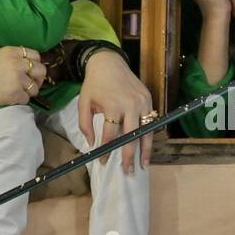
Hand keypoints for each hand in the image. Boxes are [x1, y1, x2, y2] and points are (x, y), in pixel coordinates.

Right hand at [0, 46, 46, 115]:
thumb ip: (13, 59)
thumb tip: (30, 67)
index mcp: (11, 51)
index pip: (35, 55)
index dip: (35, 64)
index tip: (31, 71)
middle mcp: (17, 62)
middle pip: (41, 70)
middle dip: (37, 79)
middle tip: (30, 84)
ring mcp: (18, 78)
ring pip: (35, 87)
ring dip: (28, 92)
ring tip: (16, 92)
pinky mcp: (16, 93)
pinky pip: (27, 99)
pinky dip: (20, 101)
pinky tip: (9, 99)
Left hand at [79, 48, 154, 172]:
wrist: (109, 62)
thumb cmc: (94, 84)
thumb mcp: (83, 102)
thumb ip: (85, 124)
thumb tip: (91, 144)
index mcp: (112, 105)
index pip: (110, 135)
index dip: (106, 151)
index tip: (102, 162)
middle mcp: (130, 105)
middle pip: (131, 137)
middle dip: (128, 156)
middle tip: (127, 172)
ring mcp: (142, 102)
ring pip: (146, 132)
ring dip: (144, 150)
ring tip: (143, 166)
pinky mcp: (149, 99)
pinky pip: (150, 122)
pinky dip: (149, 136)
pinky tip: (147, 148)